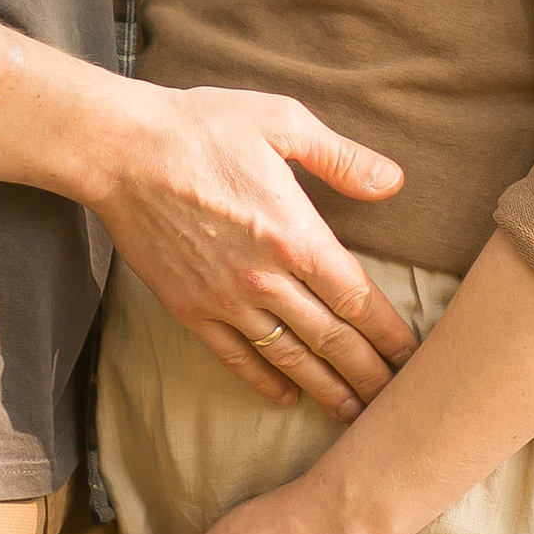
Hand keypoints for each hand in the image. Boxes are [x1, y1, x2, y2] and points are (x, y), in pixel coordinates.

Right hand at [85, 82, 413, 416]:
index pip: (356, 297)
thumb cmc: (202, 127)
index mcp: (294, 233)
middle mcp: (264, 277)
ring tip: (354, 412)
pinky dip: (264, 381)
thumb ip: (341, 158)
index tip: (411, 355)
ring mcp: (225, 298)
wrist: (121, 150)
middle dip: (367, 373)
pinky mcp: (189, 308)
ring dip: (325, 388)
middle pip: (330, 338)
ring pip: (288, 357)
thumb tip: (394, 182)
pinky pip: (235, 356)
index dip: (388, 332)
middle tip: (396, 400)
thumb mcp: (281, 121)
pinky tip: (286, 396)